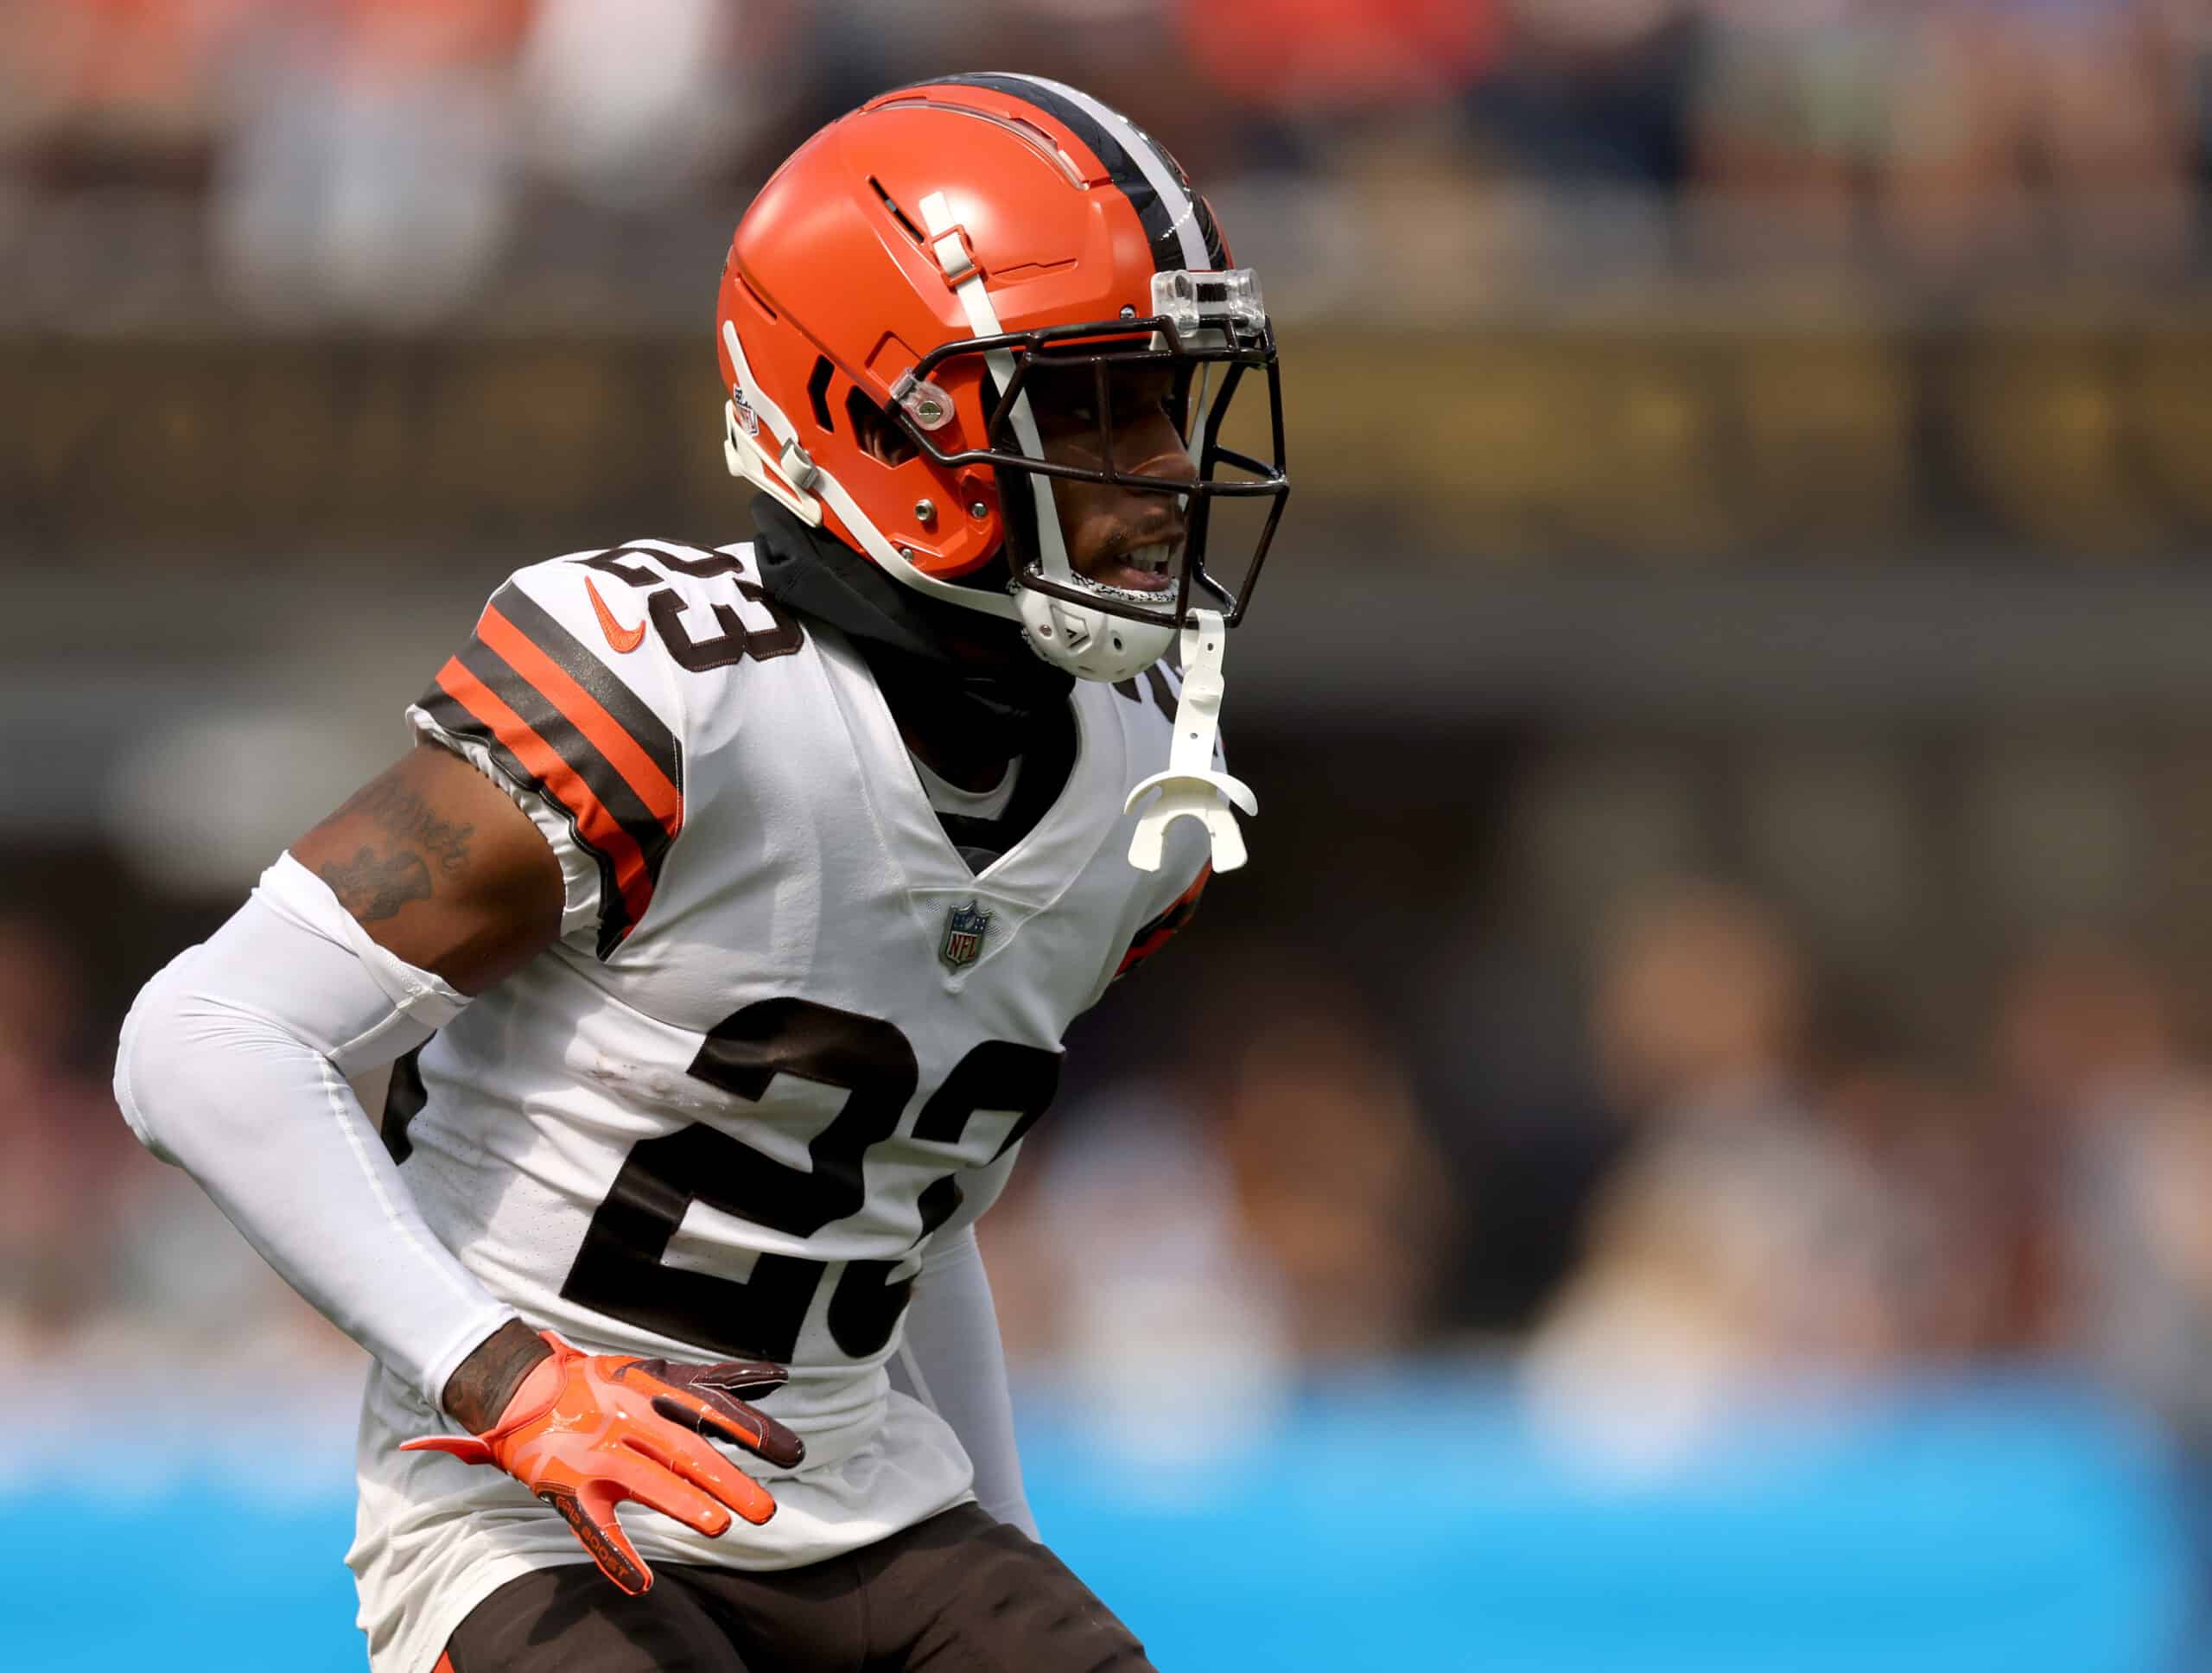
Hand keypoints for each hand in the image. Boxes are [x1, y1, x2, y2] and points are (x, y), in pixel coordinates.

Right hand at [403, 1330, 804, 1593]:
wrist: (520, 1386)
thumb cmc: (603, 1383)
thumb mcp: (660, 1374)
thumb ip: (717, 1380)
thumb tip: (778, 1375)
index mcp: (652, 1392)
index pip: (709, 1410)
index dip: (750, 1431)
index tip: (791, 1454)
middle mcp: (627, 1420)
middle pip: (684, 1451)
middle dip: (727, 1480)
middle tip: (766, 1510)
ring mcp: (596, 1453)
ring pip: (645, 1482)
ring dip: (682, 1505)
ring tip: (719, 1527)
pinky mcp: (568, 1487)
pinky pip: (593, 1527)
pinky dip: (616, 1557)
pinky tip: (641, 1584)